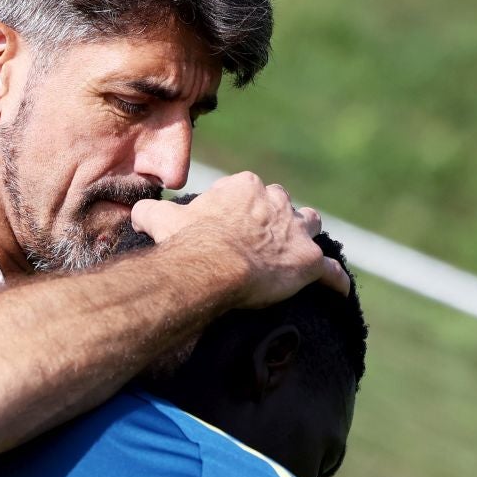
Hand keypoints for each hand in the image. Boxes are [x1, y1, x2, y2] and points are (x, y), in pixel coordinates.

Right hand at [131, 171, 350, 306]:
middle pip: (283, 203)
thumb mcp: (159, 219)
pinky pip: (330, 271)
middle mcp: (276, 202)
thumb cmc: (188, 241)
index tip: (233, 225)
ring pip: (311, 224)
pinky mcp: (308, 261)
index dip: (243, 209)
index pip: (250, 191)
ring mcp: (295, 231)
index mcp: (244, 187)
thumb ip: (150, 212)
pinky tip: (338, 289)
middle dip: (277, 217)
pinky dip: (334, 280)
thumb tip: (137, 213)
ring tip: (300, 251)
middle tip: (263, 240)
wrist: (213, 266)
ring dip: (307, 235)